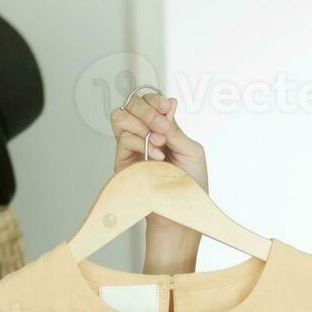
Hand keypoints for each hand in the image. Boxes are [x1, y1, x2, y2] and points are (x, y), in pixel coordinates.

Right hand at [110, 90, 208, 242]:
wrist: (181, 211)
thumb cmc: (189, 186)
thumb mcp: (191, 150)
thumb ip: (176, 128)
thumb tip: (167, 104)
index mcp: (162, 130)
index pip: (149, 102)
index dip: (155, 99)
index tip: (167, 106)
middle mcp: (145, 136)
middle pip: (132, 104)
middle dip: (148, 108)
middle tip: (163, 125)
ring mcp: (132, 148)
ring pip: (120, 117)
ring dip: (142, 123)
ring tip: (160, 140)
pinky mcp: (123, 162)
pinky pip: (123, 138)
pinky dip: (141, 142)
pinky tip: (156, 156)